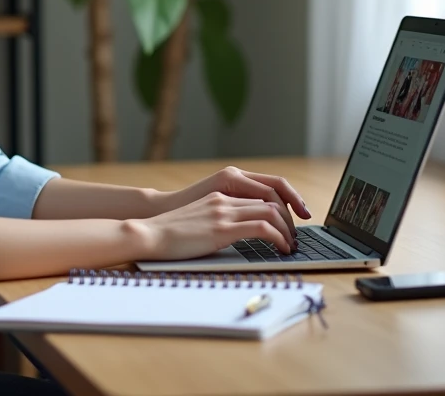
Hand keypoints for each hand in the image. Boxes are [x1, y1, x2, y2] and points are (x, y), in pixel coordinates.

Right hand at [129, 192, 295, 259]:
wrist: (149, 233)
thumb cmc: (169, 234)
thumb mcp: (199, 222)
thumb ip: (218, 222)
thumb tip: (235, 235)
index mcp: (219, 197)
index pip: (260, 195)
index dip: (281, 208)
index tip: (289, 223)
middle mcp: (225, 200)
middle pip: (271, 201)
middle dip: (290, 219)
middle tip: (295, 236)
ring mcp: (224, 212)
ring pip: (272, 212)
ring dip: (288, 230)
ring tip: (291, 245)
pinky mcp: (223, 229)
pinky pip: (262, 228)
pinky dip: (278, 238)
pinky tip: (281, 249)